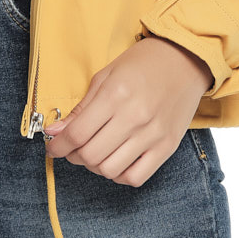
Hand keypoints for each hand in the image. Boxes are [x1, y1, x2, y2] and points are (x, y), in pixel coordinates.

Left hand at [43, 36, 212, 186]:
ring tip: (95, 153)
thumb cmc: (143, 63)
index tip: (52, 147)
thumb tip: (55, 132)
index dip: (57, 145)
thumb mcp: (106, 76)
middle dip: (74, 156)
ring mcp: (152, 134)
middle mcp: (134, 117)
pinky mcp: (167, 147)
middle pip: (90, 155)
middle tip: (72, 148)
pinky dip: (120, 175)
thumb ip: (81, 107)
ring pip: (110, 170)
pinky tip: (116, 160)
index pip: (77, 134)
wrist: (186, 59)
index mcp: (115, 94)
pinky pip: (136, 178)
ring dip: (95, 167)